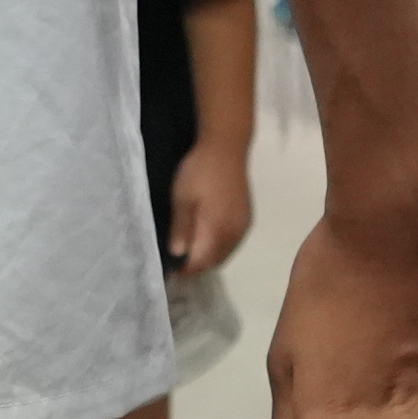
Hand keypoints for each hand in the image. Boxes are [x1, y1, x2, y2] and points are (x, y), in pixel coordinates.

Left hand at [168, 139, 255, 275]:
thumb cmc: (200, 171)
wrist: (226, 148)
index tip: (171, 271)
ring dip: (209, 258)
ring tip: (191, 252)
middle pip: (215, 261)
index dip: (185, 270)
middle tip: (178, 263)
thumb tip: (178, 255)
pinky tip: (208, 239)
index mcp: (217, 231)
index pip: (201, 263)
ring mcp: (243, 226)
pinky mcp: (247, 218)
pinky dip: (220, 247)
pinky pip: (233, 242)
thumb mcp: (182, 199)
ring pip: (225, 253)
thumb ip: (181, 229)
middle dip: (197, 266)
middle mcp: (234, 234)